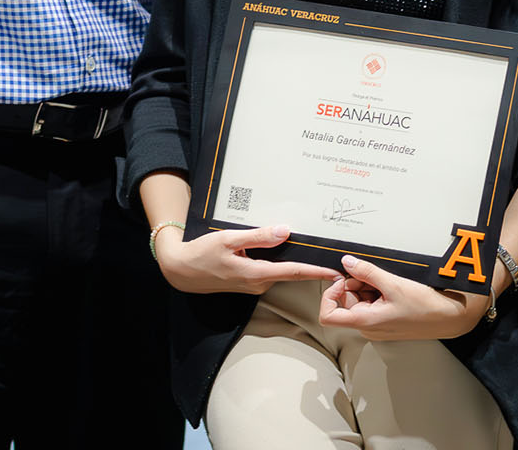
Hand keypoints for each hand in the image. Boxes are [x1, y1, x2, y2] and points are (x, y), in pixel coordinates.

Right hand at [153, 223, 340, 294]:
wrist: (181, 271)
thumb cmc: (202, 254)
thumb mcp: (228, 239)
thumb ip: (258, 236)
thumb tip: (285, 231)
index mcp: (256, 273)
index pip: (294, 272)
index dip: (317, 271)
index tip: (335, 272)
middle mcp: (259, 283)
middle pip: (290, 270)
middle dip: (309, 262)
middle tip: (329, 251)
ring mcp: (254, 285)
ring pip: (279, 269)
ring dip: (291, 259)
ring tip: (307, 244)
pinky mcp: (249, 282)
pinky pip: (269, 269)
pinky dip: (276, 259)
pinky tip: (276, 246)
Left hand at [316, 254, 489, 340]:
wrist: (450, 317)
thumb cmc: (425, 306)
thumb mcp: (393, 283)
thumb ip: (366, 271)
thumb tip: (347, 262)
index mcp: (365, 322)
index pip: (327, 315)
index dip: (330, 294)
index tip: (343, 279)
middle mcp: (367, 327)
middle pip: (345, 301)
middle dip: (356, 284)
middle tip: (376, 277)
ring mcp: (376, 325)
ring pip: (359, 300)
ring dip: (369, 286)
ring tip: (389, 283)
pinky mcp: (385, 321)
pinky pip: (372, 303)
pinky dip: (377, 292)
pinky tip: (393, 289)